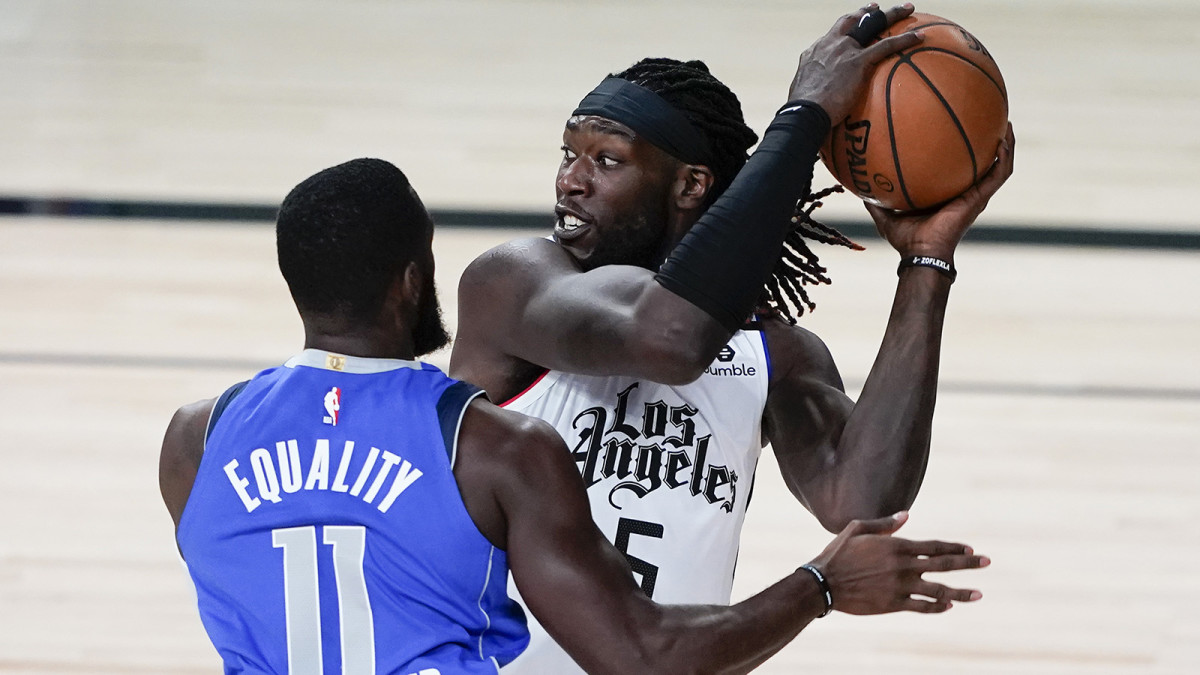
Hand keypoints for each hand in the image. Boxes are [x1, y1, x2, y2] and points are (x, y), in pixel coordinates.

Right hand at [788, 4, 922, 122]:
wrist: (804, 113)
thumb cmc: (802, 113)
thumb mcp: (802, 95)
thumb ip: (813, 91)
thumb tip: (818, 104)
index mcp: (815, 52)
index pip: (833, 34)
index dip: (845, 26)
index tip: (854, 20)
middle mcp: (829, 45)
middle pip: (852, 20)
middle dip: (866, 12)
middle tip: (877, 8)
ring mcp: (844, 50)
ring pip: (872, 24)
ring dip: (891, 14)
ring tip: (908, 8)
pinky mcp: (858, 61)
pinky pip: (887, 45)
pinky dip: (905, 39)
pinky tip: (919, 36)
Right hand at [806, 511, 988, 614]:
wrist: (823, 583)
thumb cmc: (837, 553)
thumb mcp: (858, 529)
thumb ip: (885, 525)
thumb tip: (906, 516)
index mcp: (896, 546)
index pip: (934, 546)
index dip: (954, 547)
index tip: (970, 548)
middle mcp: (903, 566)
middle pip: (943, 565)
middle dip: (968, 563)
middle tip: (987, 561)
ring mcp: (900, 587)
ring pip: (938, 590)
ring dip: (960, 592)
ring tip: (978, 594)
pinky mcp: (893, 604)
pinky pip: (921, 607)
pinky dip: (937, 607)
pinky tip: (948, 606)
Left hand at [866, 123, 1016, 260]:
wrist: (921, 253)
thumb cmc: (906, 239)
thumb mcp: (885, 214)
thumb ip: (874, 200)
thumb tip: (857, 186)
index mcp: (948, 193)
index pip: (959, 169)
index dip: (964, 151)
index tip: (963, 129)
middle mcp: (966, 192)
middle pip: (983, 162)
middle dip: (990, 142)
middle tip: (991, 118)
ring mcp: (976, 195)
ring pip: (998, 165)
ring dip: (1006, 145)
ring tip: (1007, 124)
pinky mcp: (980, 198)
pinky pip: (999, 175)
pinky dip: (1004, 158)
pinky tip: (1003, 141)